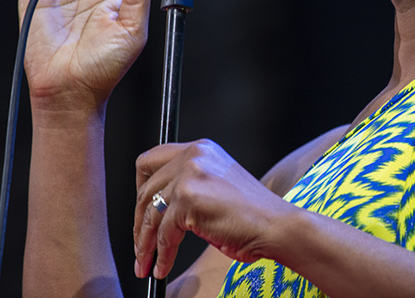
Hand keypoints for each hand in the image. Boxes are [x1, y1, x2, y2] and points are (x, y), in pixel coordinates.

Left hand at [134, 139, 292, 279]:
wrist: (275, 226)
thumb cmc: (251, 213)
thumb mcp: (215, 186)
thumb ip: (188, 184)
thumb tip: (155, 206)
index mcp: (201, 148)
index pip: (152, 159)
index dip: (141, 187)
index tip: (142, 210)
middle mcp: (194, 155)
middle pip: (146, 187)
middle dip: (139, 221)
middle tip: (140, 244)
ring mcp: (190, 174)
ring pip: (151, 213)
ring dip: (145, 243)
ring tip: (147, 262)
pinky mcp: (189, 198)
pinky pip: (163, 233)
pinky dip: (160, 254)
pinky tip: (163, 266)